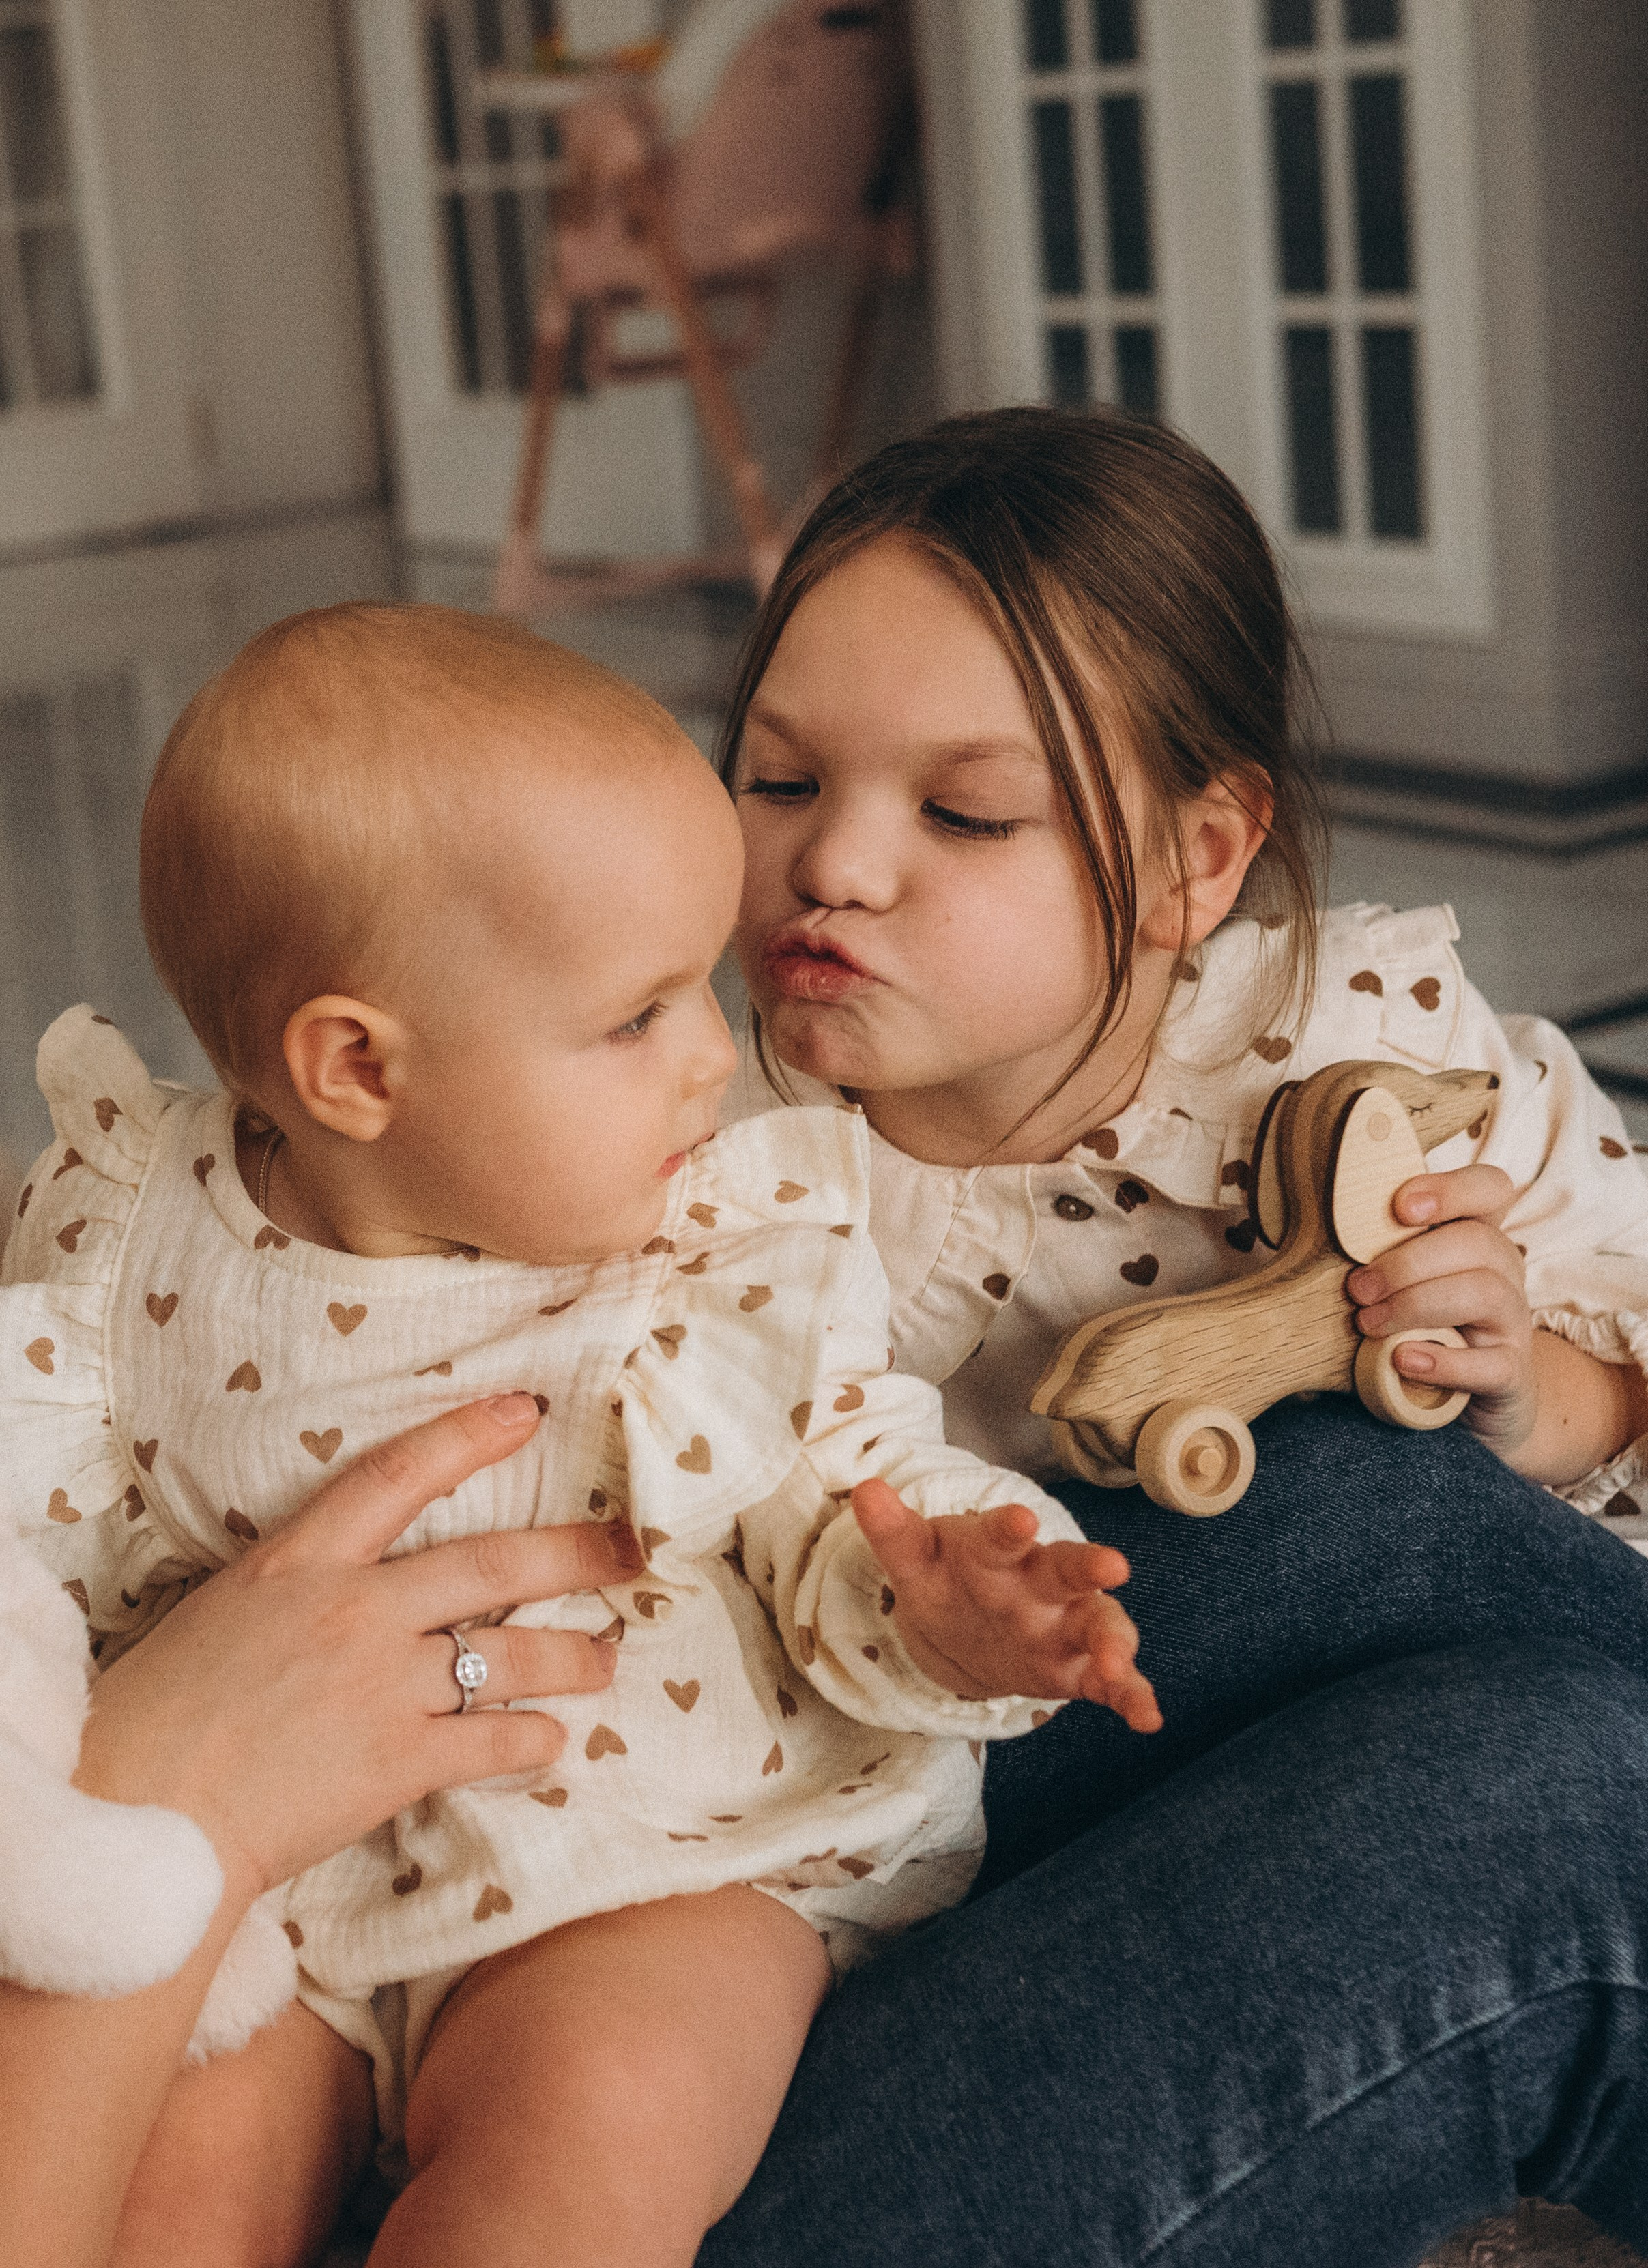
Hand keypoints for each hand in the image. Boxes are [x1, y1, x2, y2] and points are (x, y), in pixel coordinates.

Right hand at [75, 1394, 638, 1900]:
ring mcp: (381, 1686)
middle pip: (492, 1565)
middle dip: (574, 1554)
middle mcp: (354, 1612)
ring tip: (607, 1656)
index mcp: (299, 1563)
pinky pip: (492, 1741)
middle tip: (632, 1547)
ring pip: (510, 1657)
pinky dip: (533, 1740)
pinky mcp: (395, 1762)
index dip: (467, 1436)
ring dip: (573, 1656)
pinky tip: (553, 1740)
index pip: (398, 1476)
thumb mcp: (221, 1616)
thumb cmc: (157, 1718)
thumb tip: (343, 1589)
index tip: (526, 1411)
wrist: (138, 1818)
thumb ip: (293, 1592)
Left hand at [851, 1480, 1161, 1731]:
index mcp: (997, 1550)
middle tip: (1111, 1565)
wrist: (963, 1626)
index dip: (1008, 1529)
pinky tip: (1147, 1717)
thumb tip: (865, 1490)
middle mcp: (1040, 1581)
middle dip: (1088, 1566)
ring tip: (1118, 1666)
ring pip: (1099, 1623)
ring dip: (1114, 1642)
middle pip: (1068, 1568)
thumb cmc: (947, 1577)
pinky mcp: (1077, 1667)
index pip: (1001, 1534)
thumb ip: (894, 1532)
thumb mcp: (916, 1561)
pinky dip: (1131, 1695)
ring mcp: (1064, 1624)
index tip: (1019, 1520)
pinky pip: (1111, 1680)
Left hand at [1346, 1163, 1536, 1457]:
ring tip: (1369, 1324)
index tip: (1399, 1207)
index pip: (1489, 1188)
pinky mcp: (1510, 1374)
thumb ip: (1373, 1254)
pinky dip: (1443, 1361)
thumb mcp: (1397, 1283)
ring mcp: (1512, 1323)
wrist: (1463, 1403)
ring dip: (1417, 1304)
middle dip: (1408, 1262)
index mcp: (1477, 1235)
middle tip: (1357, 1289)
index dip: (1450, 1188)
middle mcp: (1504, 1272)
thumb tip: (1303, 1229)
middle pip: (1477, 1242)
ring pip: (1485, 1293)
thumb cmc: (1415, 1328)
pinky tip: (1403, 1360)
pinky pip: (1490, 1363)